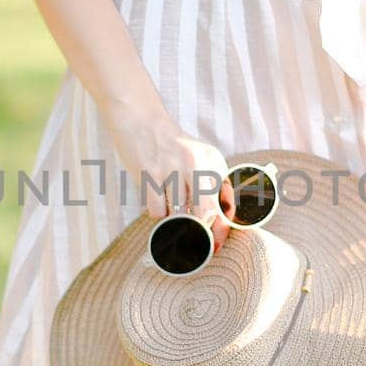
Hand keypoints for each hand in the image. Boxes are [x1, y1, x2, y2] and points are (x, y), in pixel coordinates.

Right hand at [103, 103, 236, 253]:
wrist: (142, 120)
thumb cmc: (173, 147)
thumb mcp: (202, 159)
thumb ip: (215, 187)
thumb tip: (221, 223)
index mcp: (214, 162)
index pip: (224, 205)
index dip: (220, 231)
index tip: (214, 246)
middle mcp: (196, 164)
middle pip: (204, 215)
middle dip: (199, 234)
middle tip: (192, 242)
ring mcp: (172, 167)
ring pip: (177, 215)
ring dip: (173, 219)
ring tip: (169, 203)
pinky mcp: (150, 172)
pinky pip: (156, 211)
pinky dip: (156, 212)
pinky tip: (155, 197)